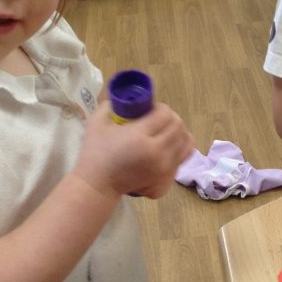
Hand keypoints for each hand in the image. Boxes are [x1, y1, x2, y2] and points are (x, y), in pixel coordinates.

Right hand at [74, 101, 193, 199]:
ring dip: (179, 132)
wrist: (98, 185)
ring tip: (167, 132)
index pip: (165, 114)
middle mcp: (155, 151)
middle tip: (159, 119)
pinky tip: (168, 146)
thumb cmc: (95, 154)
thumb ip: (109, 105)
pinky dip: (180, 148)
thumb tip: (120, 96)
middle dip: (171, 118)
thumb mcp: (96, 123)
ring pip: (186, 141)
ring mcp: (163, 166)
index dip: (161, 108)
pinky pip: (183, 157)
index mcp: (138, 135)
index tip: (151, 109)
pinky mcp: (165, 177)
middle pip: (178, 126)